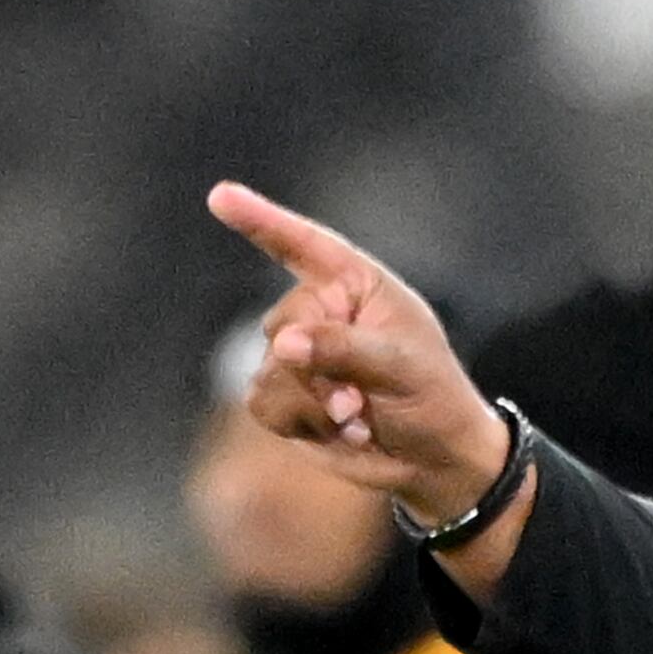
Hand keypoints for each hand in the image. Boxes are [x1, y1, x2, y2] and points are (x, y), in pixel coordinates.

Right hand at [204, 183, 523, 559]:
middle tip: (362, 398)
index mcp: (354, 284)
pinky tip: (341, 431)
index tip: (220, 196)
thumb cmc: (432, 396)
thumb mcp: (403, 365)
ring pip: (270, 370)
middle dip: (321, 370)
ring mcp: (295, 354)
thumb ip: (344, 348)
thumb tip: (283, 344)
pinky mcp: (282, 395)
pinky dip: (302, 422)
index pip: (302, 245)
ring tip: (359, 416)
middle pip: (285, 327)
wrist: (432, 457)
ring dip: (315, 403)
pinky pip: (264, 402)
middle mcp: (319, 311)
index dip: (260, 220)